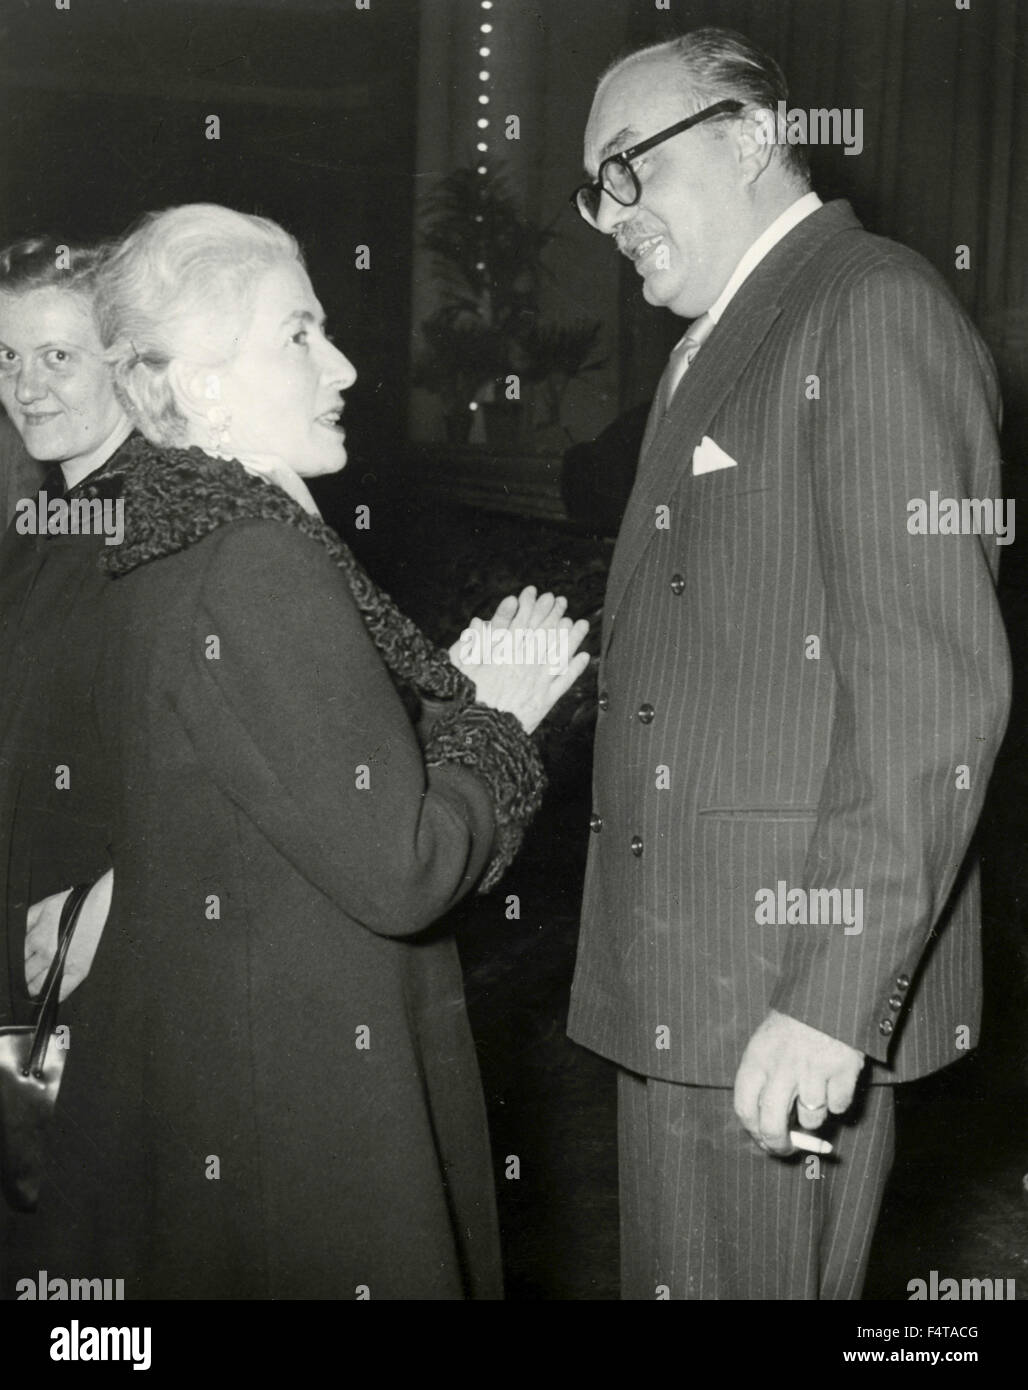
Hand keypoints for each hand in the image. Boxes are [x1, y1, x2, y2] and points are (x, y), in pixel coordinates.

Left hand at [25, 869, 113, 1002]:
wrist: (107, 905)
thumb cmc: (79, 902)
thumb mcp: (46, 905)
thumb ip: (26, 921)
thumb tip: (14, 935)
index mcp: (37, 937)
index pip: (17, 959)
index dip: (15, 963)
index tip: (17, 965)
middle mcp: (47, 954)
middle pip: (24, 975)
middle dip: (22, 975)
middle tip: (25, 974)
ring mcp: (64, 965)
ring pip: (37, 986)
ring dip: (32, 986)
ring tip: (34, 984)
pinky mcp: (80, 972)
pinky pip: (60, 993)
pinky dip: (52, 996)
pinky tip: (49, 992)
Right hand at [449, 586, 589, 734]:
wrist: (481, 735)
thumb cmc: (466, 701)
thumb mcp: (459, 668)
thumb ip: (471, 643)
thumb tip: (480, 621)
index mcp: (503, 655)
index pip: (520, 623)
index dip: (529, 606)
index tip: (535, 592)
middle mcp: (524, 665)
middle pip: (543, 634)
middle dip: (553, 615)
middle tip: (561, 600)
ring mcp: (537, 682)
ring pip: (558, 654)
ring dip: (571, 637)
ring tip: (580, 623)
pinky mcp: (544, 701)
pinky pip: (563, 682)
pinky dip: (575, 669)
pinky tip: (584, 657)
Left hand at [733, 1009, 864, 1155]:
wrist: (827, 993)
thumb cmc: (794, 1024)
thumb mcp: (767, 1044)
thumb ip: (764, 1081)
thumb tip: (767, 1131)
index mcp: (757, 1057)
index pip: (744, 1108)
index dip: (753, 1131)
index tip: (762, 1139)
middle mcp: (782, 1066)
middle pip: (771, 1125)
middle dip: (779, 1144)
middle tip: (786, 1149)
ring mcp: (813, 1068)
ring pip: (810, 1119)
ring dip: (814, 1114)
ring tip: (816, 1088)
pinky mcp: (843, 1070)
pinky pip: (839, 1106)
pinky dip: (839, 1099)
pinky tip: (836, 1079)